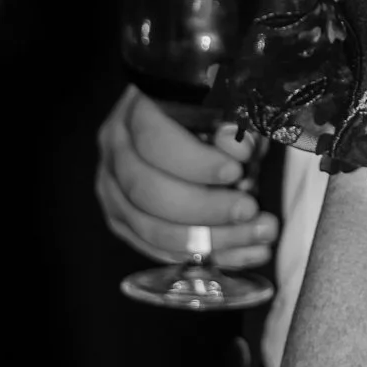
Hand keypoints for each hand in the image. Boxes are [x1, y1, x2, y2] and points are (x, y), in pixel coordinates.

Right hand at [95, 86, 277, 272]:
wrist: (183, 129)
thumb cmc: (209, 114)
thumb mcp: (228, 110)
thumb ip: (235, 127)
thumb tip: (238, 149)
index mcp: (134, 111)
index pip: (153, 140)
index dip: (195, 162)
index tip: (236, 171)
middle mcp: (115, 149)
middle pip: (146, 189)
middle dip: (204, 207)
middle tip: (248, 209)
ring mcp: (111, 187)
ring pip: (148, 226)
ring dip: (207, 240)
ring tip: (255, 238)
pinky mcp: (119, 219)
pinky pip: (152, 247)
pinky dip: (196, 256)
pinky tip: (236, 254)